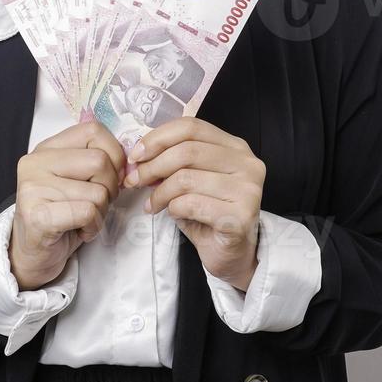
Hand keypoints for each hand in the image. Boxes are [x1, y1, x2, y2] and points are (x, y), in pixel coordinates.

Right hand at [10, 120, 124, 290]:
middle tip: (96, 204)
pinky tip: (79, 231)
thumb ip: (97, 161)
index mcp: (47, 148)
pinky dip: (93, 226)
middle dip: (110, 187)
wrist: (32, 254)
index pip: (93, 130)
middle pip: (100, 161)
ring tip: (83, 219)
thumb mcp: (78, 180)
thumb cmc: (62, 215)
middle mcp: (35, 162)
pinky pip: (88, 212)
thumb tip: (132, 161)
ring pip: (97, 191)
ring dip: (101, 212)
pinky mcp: (37, 215)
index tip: (111, 176)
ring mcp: (33, 188)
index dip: (114, 154)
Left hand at [123, 117, 263, 291]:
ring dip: (160, 192)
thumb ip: (171, 162)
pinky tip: (173, 215)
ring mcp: (248, 189)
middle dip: (152, 166)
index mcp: (235, 147)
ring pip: (186, 178)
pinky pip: (191, 204)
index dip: (157, 138)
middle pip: (187, 151)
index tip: (135, 156)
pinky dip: (173, 209)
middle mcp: (247, 163)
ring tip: (153, 204)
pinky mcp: (241, 216)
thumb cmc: (208, 214)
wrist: (231, 254)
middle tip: (134, 181)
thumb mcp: (189, 180)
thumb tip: (138, 156)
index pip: (191, 127)